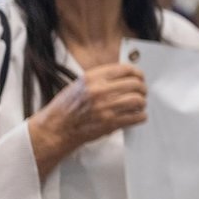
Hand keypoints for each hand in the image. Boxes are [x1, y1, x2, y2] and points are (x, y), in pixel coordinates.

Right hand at [28, 64, 146, 179]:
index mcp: (92, 78)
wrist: (55, 129)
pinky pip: (136, 117)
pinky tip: (138, 116)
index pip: (125, 69)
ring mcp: (105, 107)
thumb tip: (123, 76)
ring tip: (139, 104)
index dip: (137, 72)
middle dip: (142, 88)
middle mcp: (99, 90)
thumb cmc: (65, 108)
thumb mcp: (79, 85)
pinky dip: (141, 116)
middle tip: (142, 92)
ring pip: (138, 100)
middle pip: (135, 84)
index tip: (140, 76)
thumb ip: (100, 79)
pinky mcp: (110, 123)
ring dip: (142, 102)